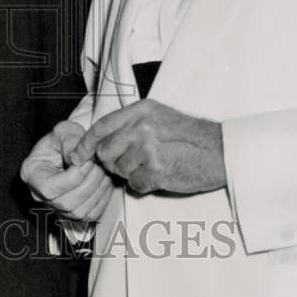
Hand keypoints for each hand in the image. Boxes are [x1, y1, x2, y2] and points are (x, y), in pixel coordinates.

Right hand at [20, 120, 113, 221]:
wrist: (69, 147)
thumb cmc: (62, 139)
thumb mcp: (64, 131)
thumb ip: (70, 142)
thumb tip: (78, 160)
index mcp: (32, 173)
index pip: (50, 188)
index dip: (72, 178)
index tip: (88, 162)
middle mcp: (40, 195)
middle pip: (65, 203)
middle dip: (88, 184)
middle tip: (99, 165)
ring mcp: (56, 207)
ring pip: (79, 212)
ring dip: (97, 191)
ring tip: (102, 170)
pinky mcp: (73, 213)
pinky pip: (90, 215)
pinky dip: (102, 199)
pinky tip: (103, 181)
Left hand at [70, 99, 225, 194]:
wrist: (220, 151)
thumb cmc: (189, 136)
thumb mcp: (158, 117)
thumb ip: (130, 124)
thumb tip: (100, 142)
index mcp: (140, 111)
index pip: (101, 126)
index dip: (86, 144)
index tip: (77, 156)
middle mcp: (141, 127)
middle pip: (105, 151)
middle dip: (112, 162)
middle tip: (131, 163)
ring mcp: (149, 149)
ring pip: (119, 170)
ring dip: (132, 174)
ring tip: (152, 166)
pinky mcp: (157, 170)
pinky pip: (135, 184)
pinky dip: (144, 185)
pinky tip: (159, 176)